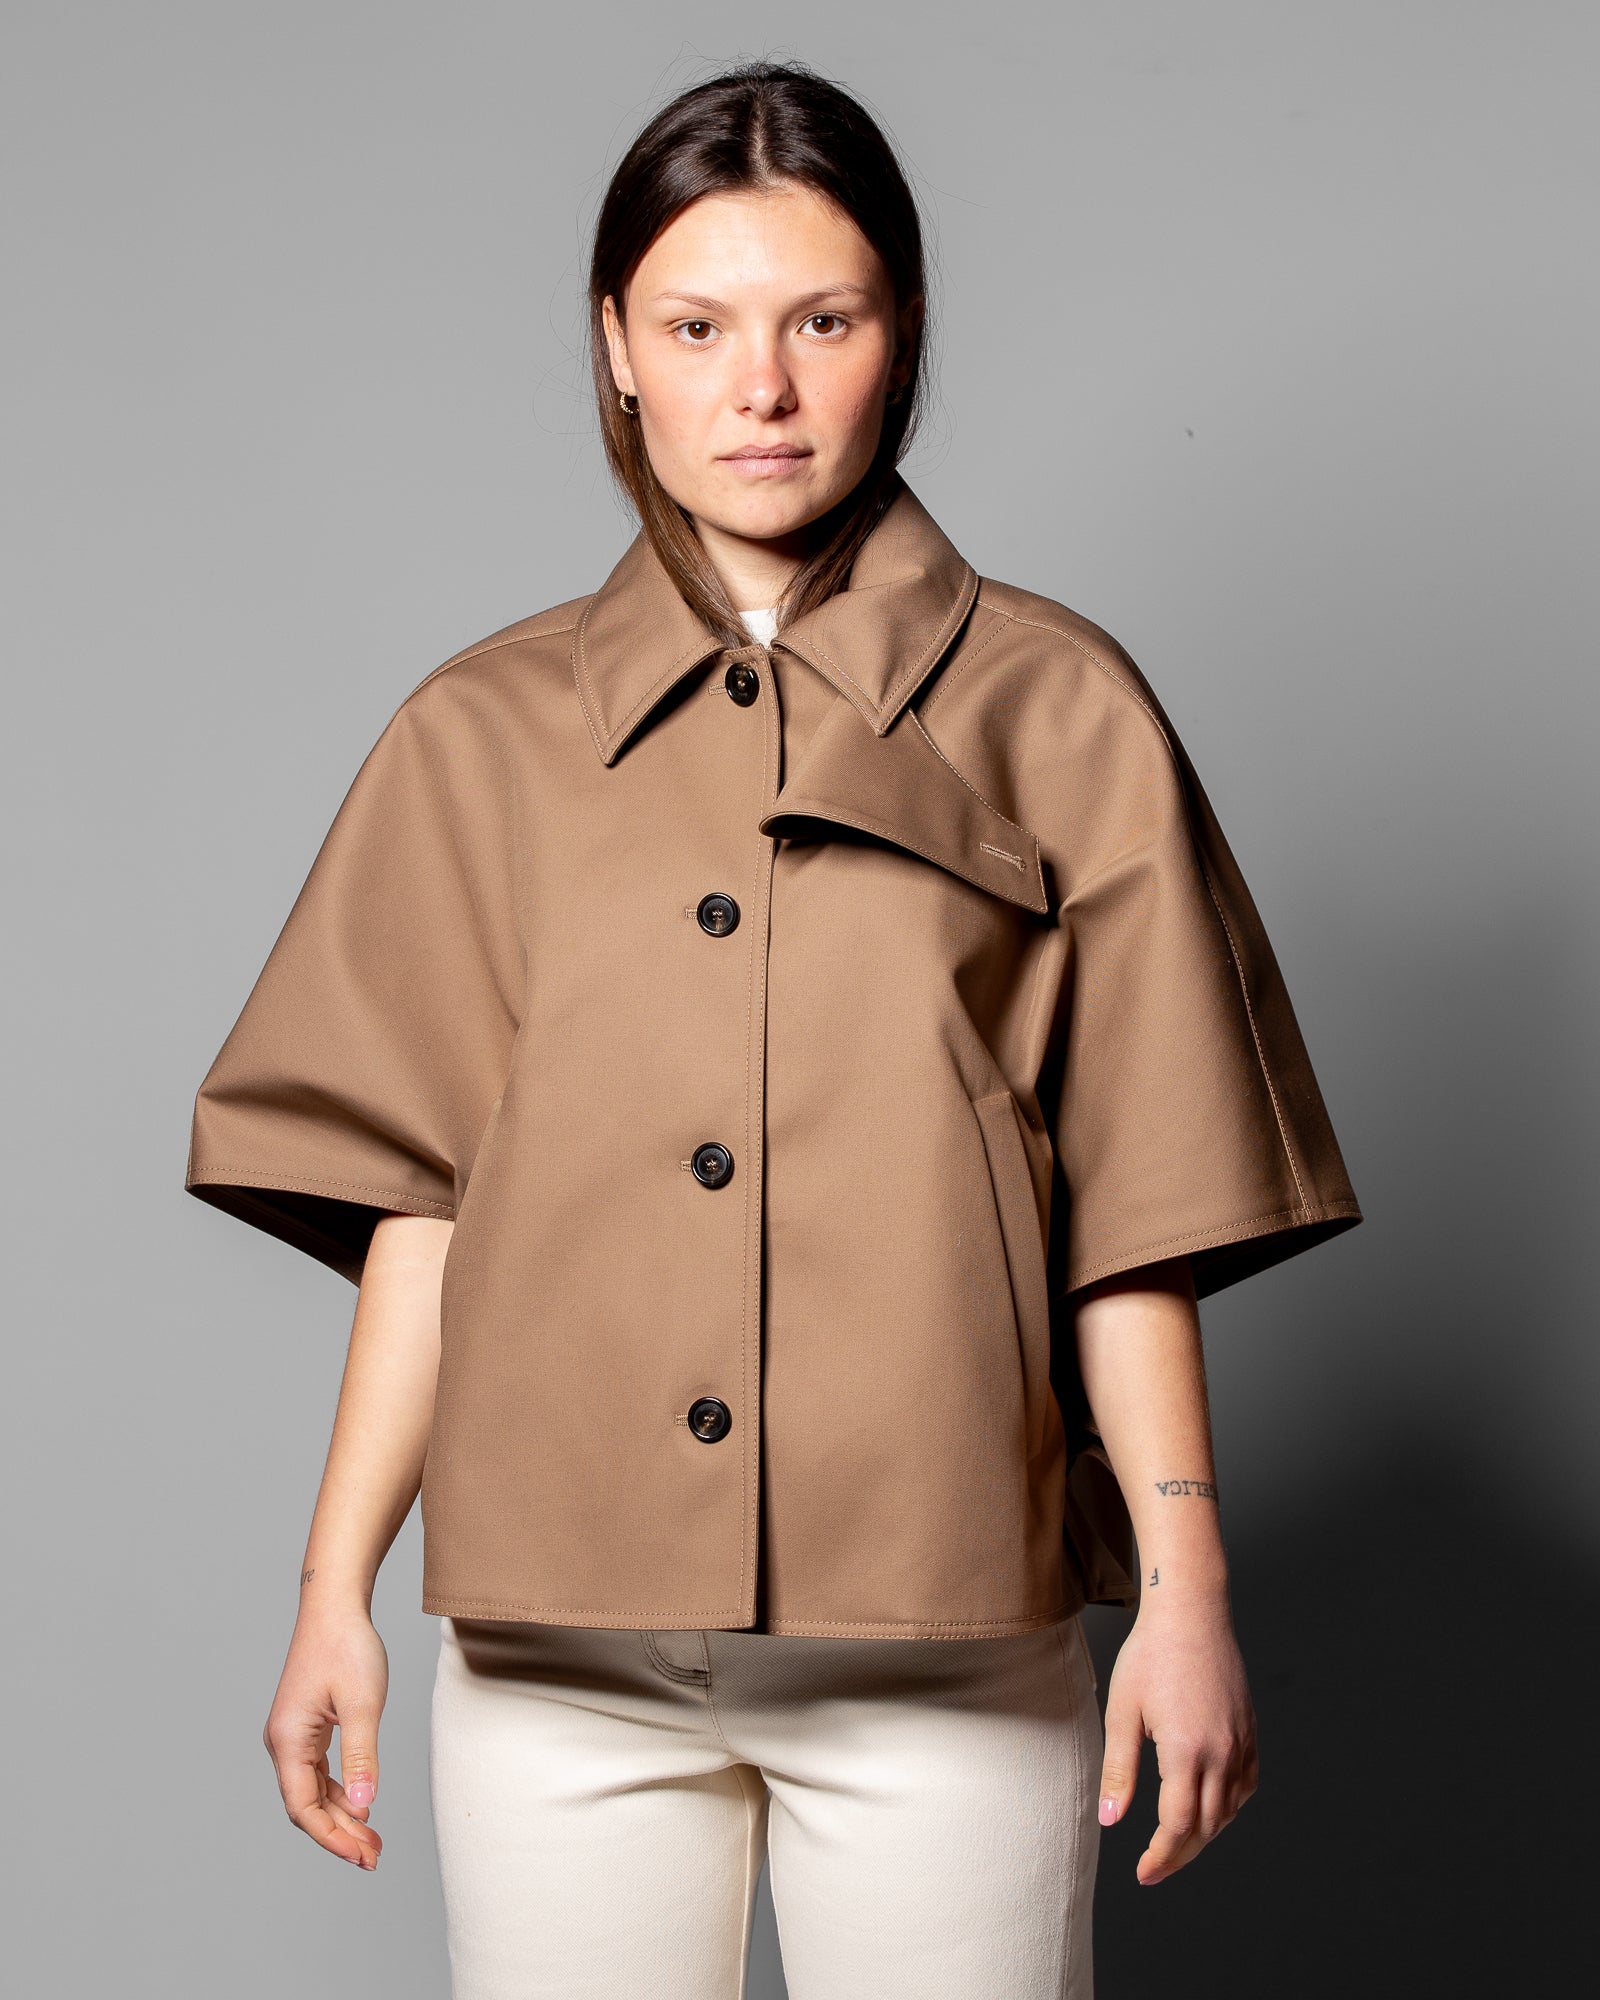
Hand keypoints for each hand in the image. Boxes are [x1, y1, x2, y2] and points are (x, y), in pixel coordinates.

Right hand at [262, 1604, 387, 1868]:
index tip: (362, 1856)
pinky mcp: (305, 1728)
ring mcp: (292, 1736)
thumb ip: (362, 1758)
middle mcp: (282, 1743)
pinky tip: (362, 1806)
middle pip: (306, 1806)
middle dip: (339, 1834)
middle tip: (374, 1856)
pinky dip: (340, 1792)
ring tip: (372, 1839)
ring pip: (312, 1792)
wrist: (335, 1607)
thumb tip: (364, 1808)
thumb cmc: (347, 1647)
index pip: (303, 1808)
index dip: (331, 1838)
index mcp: (288, 1741)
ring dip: (341, 1817)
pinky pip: (318, 1773)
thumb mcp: (363, 1703)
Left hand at [1096, 1588, 1257, 1883]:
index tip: (1144, 1873)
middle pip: (1206, 1827)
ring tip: (1176, 1842)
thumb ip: (1119, 1770)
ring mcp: (1241, 1743)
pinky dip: (1229, 1807)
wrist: (1191, 1614)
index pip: (1178, 1826)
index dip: (1161, 1857)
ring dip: (1204, 1833)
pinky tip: (1210, 1808)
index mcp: (1186, 1751)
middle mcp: (1221, 1753)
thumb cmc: (1150, 1656)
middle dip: (1180, 1854)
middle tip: (1154, 1867)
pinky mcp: (1250, 1732)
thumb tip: (1112, 1821)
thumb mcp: (1122, 1711)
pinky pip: (1246, 1786)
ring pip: (1229, 1811)